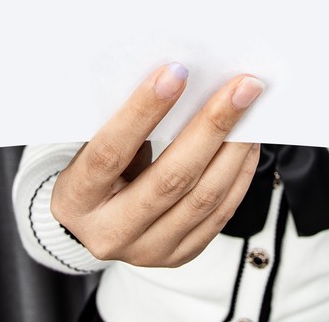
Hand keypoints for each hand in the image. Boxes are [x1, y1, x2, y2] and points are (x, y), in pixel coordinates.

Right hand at [50, 63, 264, 267]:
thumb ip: (126, 125)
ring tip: (251, 111)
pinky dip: (238, 174)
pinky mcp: (178, 255)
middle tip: (240, 88)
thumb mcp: (91, 148)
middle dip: (212, 126)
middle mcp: (111, 232)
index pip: (111, 152)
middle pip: (171, 178)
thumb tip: (179, 82)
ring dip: (234, 149)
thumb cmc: (94, 173)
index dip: (144, 111)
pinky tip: (247, 144)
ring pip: (203, 198)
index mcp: (77, 198)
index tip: (176, 72)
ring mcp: (147, 250)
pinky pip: (219, 214)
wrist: (92, 226)